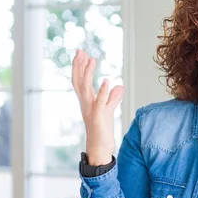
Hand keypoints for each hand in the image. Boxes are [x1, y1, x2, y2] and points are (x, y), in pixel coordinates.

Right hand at [71, 49, 123, 164]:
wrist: (99, 147)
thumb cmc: (102, 130)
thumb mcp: (109, 110)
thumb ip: (113, 98)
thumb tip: (118, 86)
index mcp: (87, 101)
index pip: (80, 80)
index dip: (80, 67)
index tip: (81, 54)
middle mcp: (85, 103)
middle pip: (79, 81)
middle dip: (78, 66)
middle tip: (79, 51)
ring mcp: (90, 109)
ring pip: (86, 88)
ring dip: (88, 73)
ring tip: (91, 59)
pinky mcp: (98, 116)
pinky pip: (100, 102)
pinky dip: (103, 91)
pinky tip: (106, 81)